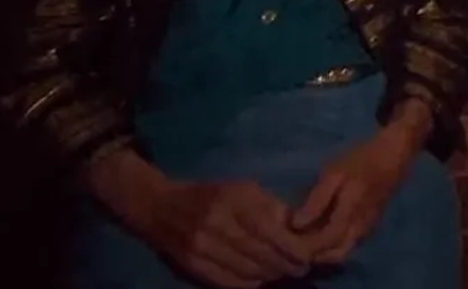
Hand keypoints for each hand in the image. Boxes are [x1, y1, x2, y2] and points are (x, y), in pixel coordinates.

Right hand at [88, 149, 311, 287]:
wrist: (160, 207)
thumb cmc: (211, 195)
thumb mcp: (243, 189)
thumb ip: (271, 207)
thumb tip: (299, 227)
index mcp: (232, 202)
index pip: (269, 231)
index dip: (291, 248)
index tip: (307, 256)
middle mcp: (216, 226)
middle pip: (260, 255)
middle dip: (285, 265)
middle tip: (300, 268)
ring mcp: (201, 248)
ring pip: (246, 271)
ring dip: (269, 275)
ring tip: (282, 272)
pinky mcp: (191, 265)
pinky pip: (228, 282)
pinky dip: (249, 283)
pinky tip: (260, 278)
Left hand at [290, 119, 423, 264]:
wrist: (393, 157)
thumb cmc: (361, 160)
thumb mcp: (334, 173)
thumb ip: (317, 199)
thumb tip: (297, 224)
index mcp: (350, 214)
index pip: (324, 242)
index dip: (304, 245)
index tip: (287, 236)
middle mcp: (360, 228)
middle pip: (334, 255)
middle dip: (313, 253)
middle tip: (295, 239)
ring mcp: (367, 230)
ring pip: (342, 252)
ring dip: (323, 250)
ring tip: (306, 235)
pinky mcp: (369, 228)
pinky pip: (349, 245)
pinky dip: (333, 245)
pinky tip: (321, 230)